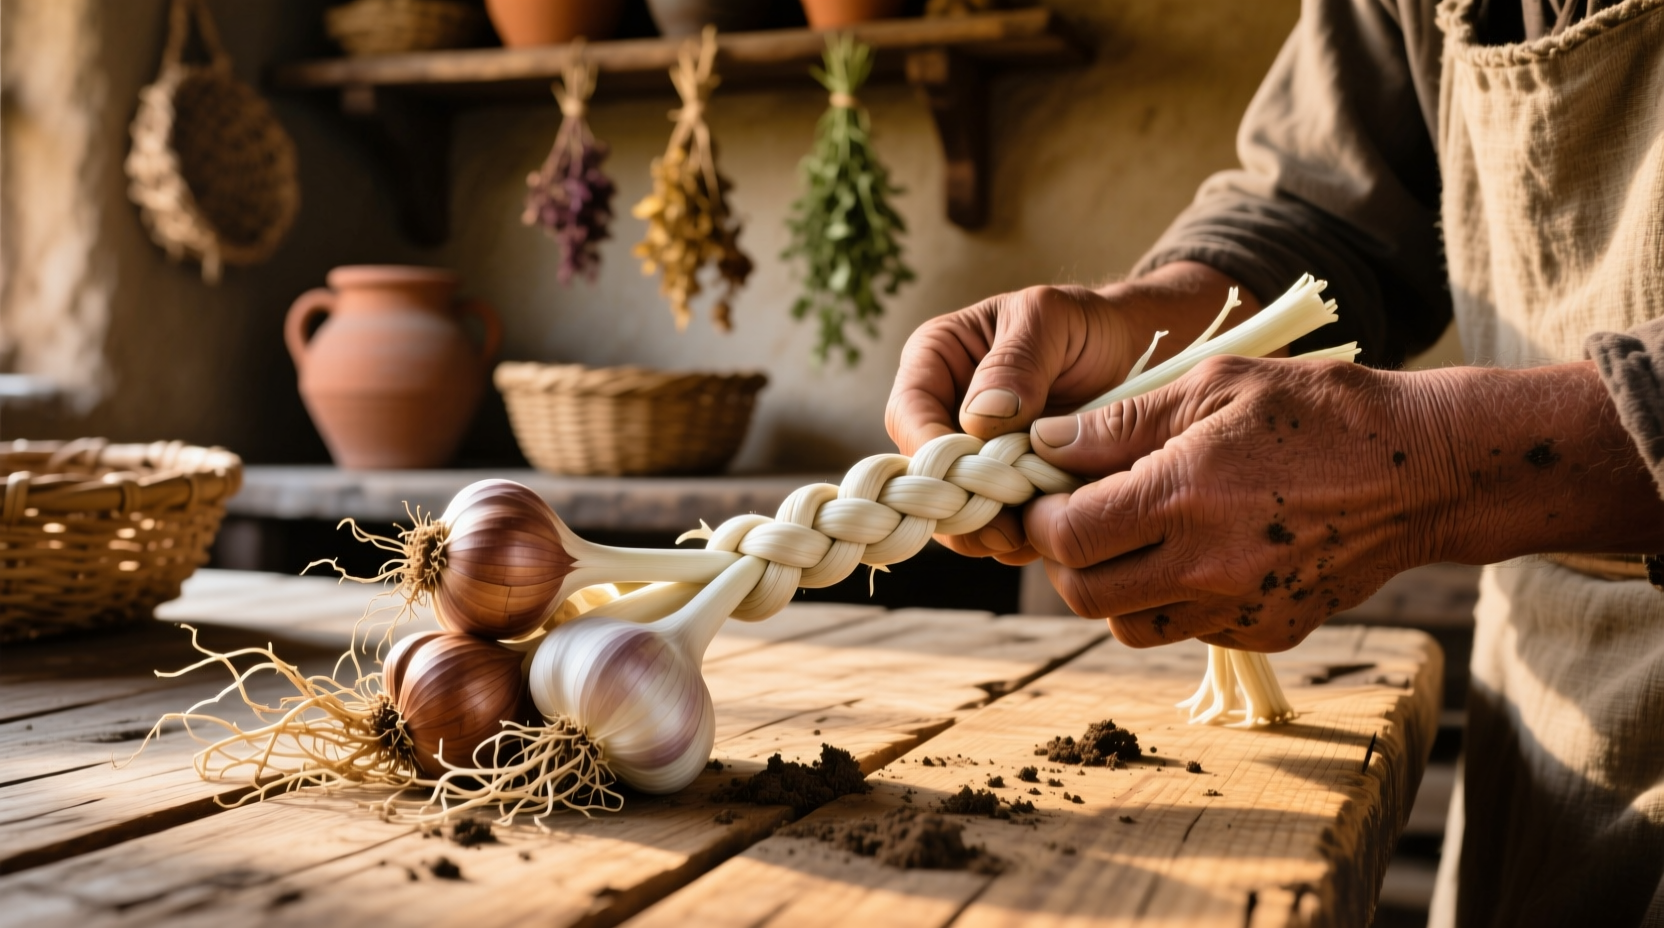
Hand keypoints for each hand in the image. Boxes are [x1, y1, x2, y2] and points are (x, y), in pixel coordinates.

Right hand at [885, 262, 1256, 562]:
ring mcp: (973, 461)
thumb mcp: (1051, 321)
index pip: (907, 414)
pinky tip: (1052, 532)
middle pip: (926, 475)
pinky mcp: (1005, 493)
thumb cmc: (1086, 327)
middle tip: (1003, 528)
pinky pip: (996, 527)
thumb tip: (981, 417)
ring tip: (1033, 533)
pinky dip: (1021, 538)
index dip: (929, 454)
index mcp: (935, 361)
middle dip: (961, 507)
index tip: (966, 481)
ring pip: (957, 512)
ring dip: (991, 531)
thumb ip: (1016, 362)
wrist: (1135, 357)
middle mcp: (943, 415)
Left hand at [1022, 356, 1663, 650]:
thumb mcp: (1217, 386)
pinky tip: (1198, 553)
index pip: (1066, 536)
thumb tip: (1045, 443)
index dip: (1040, 518)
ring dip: (1115, 587)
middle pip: (1084, 596)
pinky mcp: (1269, 632)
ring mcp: (1239, 609)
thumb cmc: (1321, 411)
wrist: (1426, 472)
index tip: (1046, 495)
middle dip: (1066, 560)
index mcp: (1183, 497)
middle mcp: (1205, 566)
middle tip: (1080, 520)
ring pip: (1129, 625)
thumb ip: (1122, 422)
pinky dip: (1173, 601)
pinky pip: (1189, 630)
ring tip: (1137, 537)